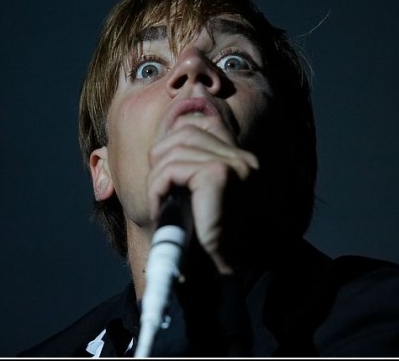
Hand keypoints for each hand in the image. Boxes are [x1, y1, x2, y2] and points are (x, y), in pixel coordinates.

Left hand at [147, 114, 258, 273]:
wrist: (221, 274)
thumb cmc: (206, 238)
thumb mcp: (199, 195)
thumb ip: (192, 164)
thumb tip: (171, 129)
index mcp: (242, 160)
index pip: (203, 123)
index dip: (174, 136)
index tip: (163, 164)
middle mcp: (243, 158)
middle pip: (184, 132)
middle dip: (160, 159)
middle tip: (159, 192)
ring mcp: (235, 165)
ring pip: (174, 150)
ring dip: (156, 179)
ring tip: (160, 205)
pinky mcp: (219, 175)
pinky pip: (171, 170)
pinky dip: (156, 189)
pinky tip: (159, 210)